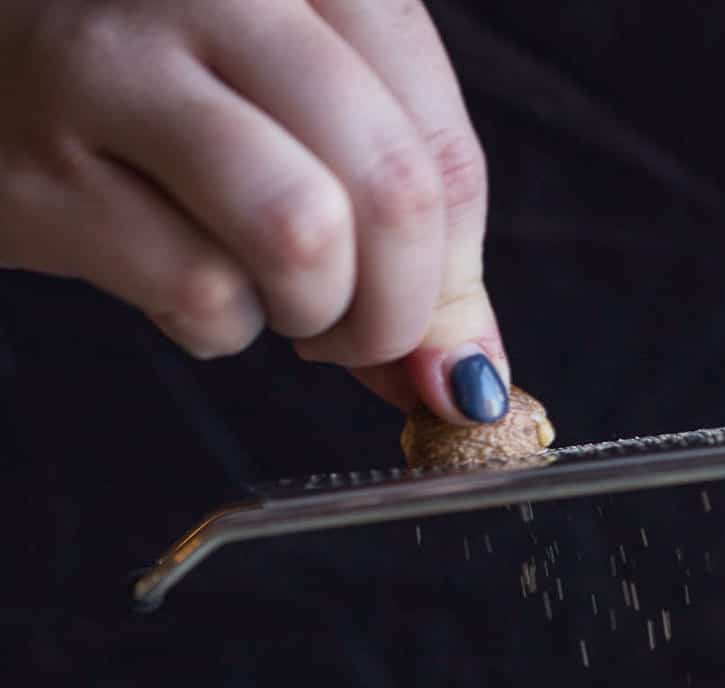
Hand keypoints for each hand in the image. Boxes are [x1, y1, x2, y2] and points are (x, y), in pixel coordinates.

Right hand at [0, 0, 508, 420]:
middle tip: (357, 333)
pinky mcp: (51, 175)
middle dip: (400, 310)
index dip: (457, 269)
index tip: (440, 332)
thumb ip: (393, 216)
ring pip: (303, 236)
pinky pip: (199, 292)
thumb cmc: (155, 76)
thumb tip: (468, 376)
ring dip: (314, 316)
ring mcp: (121, 70)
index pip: (440, 142)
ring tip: (279, 303)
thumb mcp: (291, 100)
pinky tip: (179, 278)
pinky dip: (215, 326)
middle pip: (393, 190)